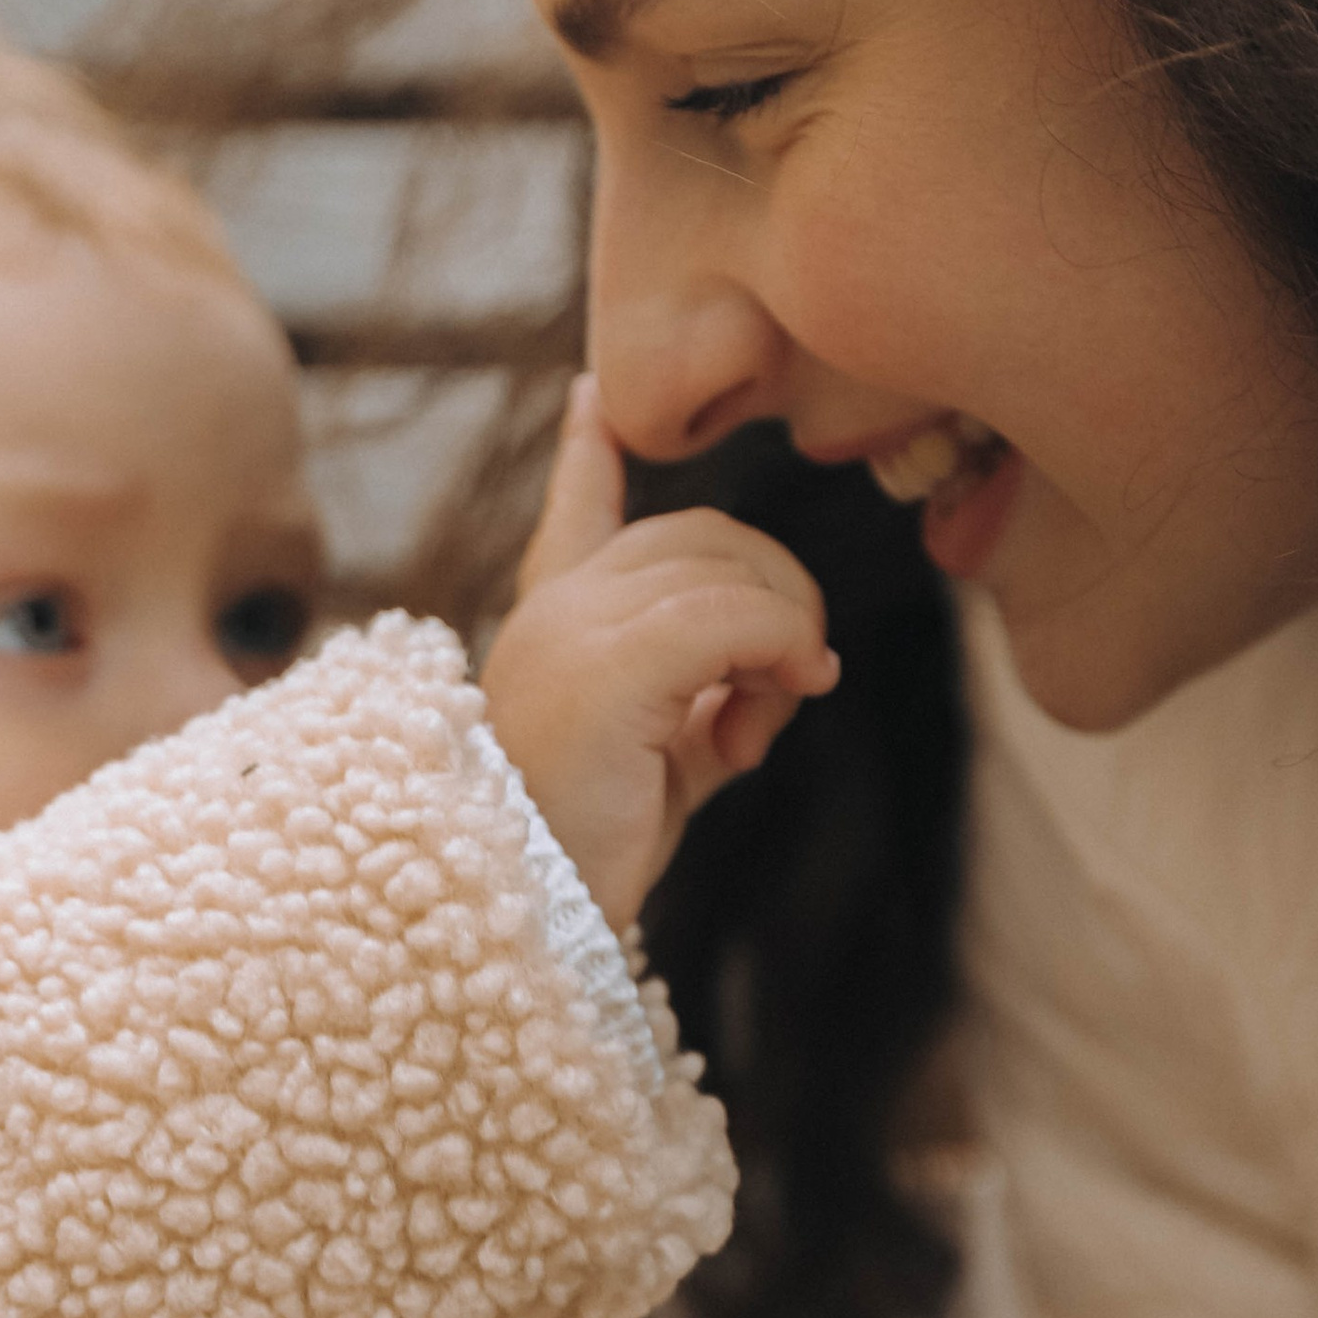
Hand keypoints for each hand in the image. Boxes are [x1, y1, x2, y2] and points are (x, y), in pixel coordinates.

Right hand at [481, 378, 837, 930]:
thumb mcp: (660, 770)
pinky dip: (780, 649)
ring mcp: (573, 628)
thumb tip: (793, 670)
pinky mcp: (607, 664)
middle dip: (771, 595)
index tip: (593, 399)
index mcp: (549, 629)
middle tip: (791, 682)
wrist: (524, 918)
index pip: (575, 516)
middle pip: (700, 536)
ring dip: (782, 633)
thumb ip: (709, 708)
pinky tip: (785, 698)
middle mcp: (553, 611)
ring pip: (725, 568)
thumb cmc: (588, 857)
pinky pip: (732, 618)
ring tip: (765, 717)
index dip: (590, 458)